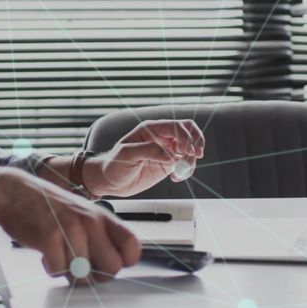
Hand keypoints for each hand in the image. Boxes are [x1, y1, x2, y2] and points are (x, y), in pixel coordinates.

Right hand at [0, 169, 140, 284]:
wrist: (14, 193)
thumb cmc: (47, 207)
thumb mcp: (81, 214)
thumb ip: (100, 235)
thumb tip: (113, 264)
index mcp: (102, 216)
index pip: (133, 248)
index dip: (123, 262)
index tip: (106, 263)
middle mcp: (91, 221)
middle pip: (112, 269)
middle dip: (96, 275)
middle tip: (80, 267)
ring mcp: (71, 229)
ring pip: (83, 275)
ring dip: (69, 272)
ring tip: (59, 256)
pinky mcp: (49, 237)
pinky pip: (58, 271)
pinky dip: (51, 268)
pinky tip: (46, 255)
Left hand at [84, 119, 204, 197]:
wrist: (110, 181)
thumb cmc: (114, 164)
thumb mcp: (126, 155)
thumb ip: (148, 151)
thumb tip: (171, 156)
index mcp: (150, 129)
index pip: (176, 126)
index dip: (186, 137)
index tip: (188, 152)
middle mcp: (161, 137)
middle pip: (188, 131)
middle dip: (196, 142)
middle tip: (196, 156)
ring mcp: (166, 150)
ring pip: (190, 148)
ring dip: (191, 160)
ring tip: (180, 173)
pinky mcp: (168, 164)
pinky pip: (185, 163)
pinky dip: (187, 170)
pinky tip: (176, 178)